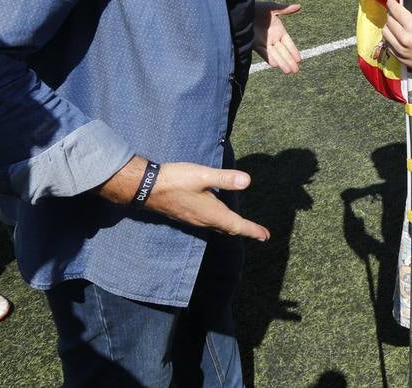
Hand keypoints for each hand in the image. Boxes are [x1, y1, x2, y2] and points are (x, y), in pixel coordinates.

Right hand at [97, 157, 268, 239]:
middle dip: (244, 230)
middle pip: (228, 228)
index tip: (266, 236)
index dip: (252, 230)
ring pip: (218, 227)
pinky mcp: (185, 215)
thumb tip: (247, 181)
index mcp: (211, 213)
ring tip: (242, 227)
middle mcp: (204, 220)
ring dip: (231, 227)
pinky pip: (207, 223)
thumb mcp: (202, 176)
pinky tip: (216, 216)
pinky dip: (219, 223)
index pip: (237, 225)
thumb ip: (224, 178)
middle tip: (259, 234)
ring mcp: (193, 219)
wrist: (146, 188)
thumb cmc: (176, 180)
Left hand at [254, 2, 301, 73]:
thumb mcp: (272, 7)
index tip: (299, 59)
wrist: (242, 10)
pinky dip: (269, 58)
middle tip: (296, 70)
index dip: (294, 51)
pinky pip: (264, 52)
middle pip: (283, 52)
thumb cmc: (257, 7)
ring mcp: (264, 42)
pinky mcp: (255, 44)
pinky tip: (275, 64)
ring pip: (275, 55)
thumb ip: (285, 9)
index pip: (289, 43)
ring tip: (288, 71)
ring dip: (282, 63)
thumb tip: (299, 6)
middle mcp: (273, 39)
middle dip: (290, 61)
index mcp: (279, 31)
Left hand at [382, 0, 411, 73]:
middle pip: (388, 21)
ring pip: (385, 33)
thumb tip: (401, 11)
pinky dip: (390, 39)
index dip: (391, 3)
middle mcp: (404, 37)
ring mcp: (400, 49)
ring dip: (389, 27)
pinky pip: (388, 45)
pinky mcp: (399, 58)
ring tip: (395, 26)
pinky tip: (396, 37)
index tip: (391, 1)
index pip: (395, 10)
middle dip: (391, 15)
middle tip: (395, 14)